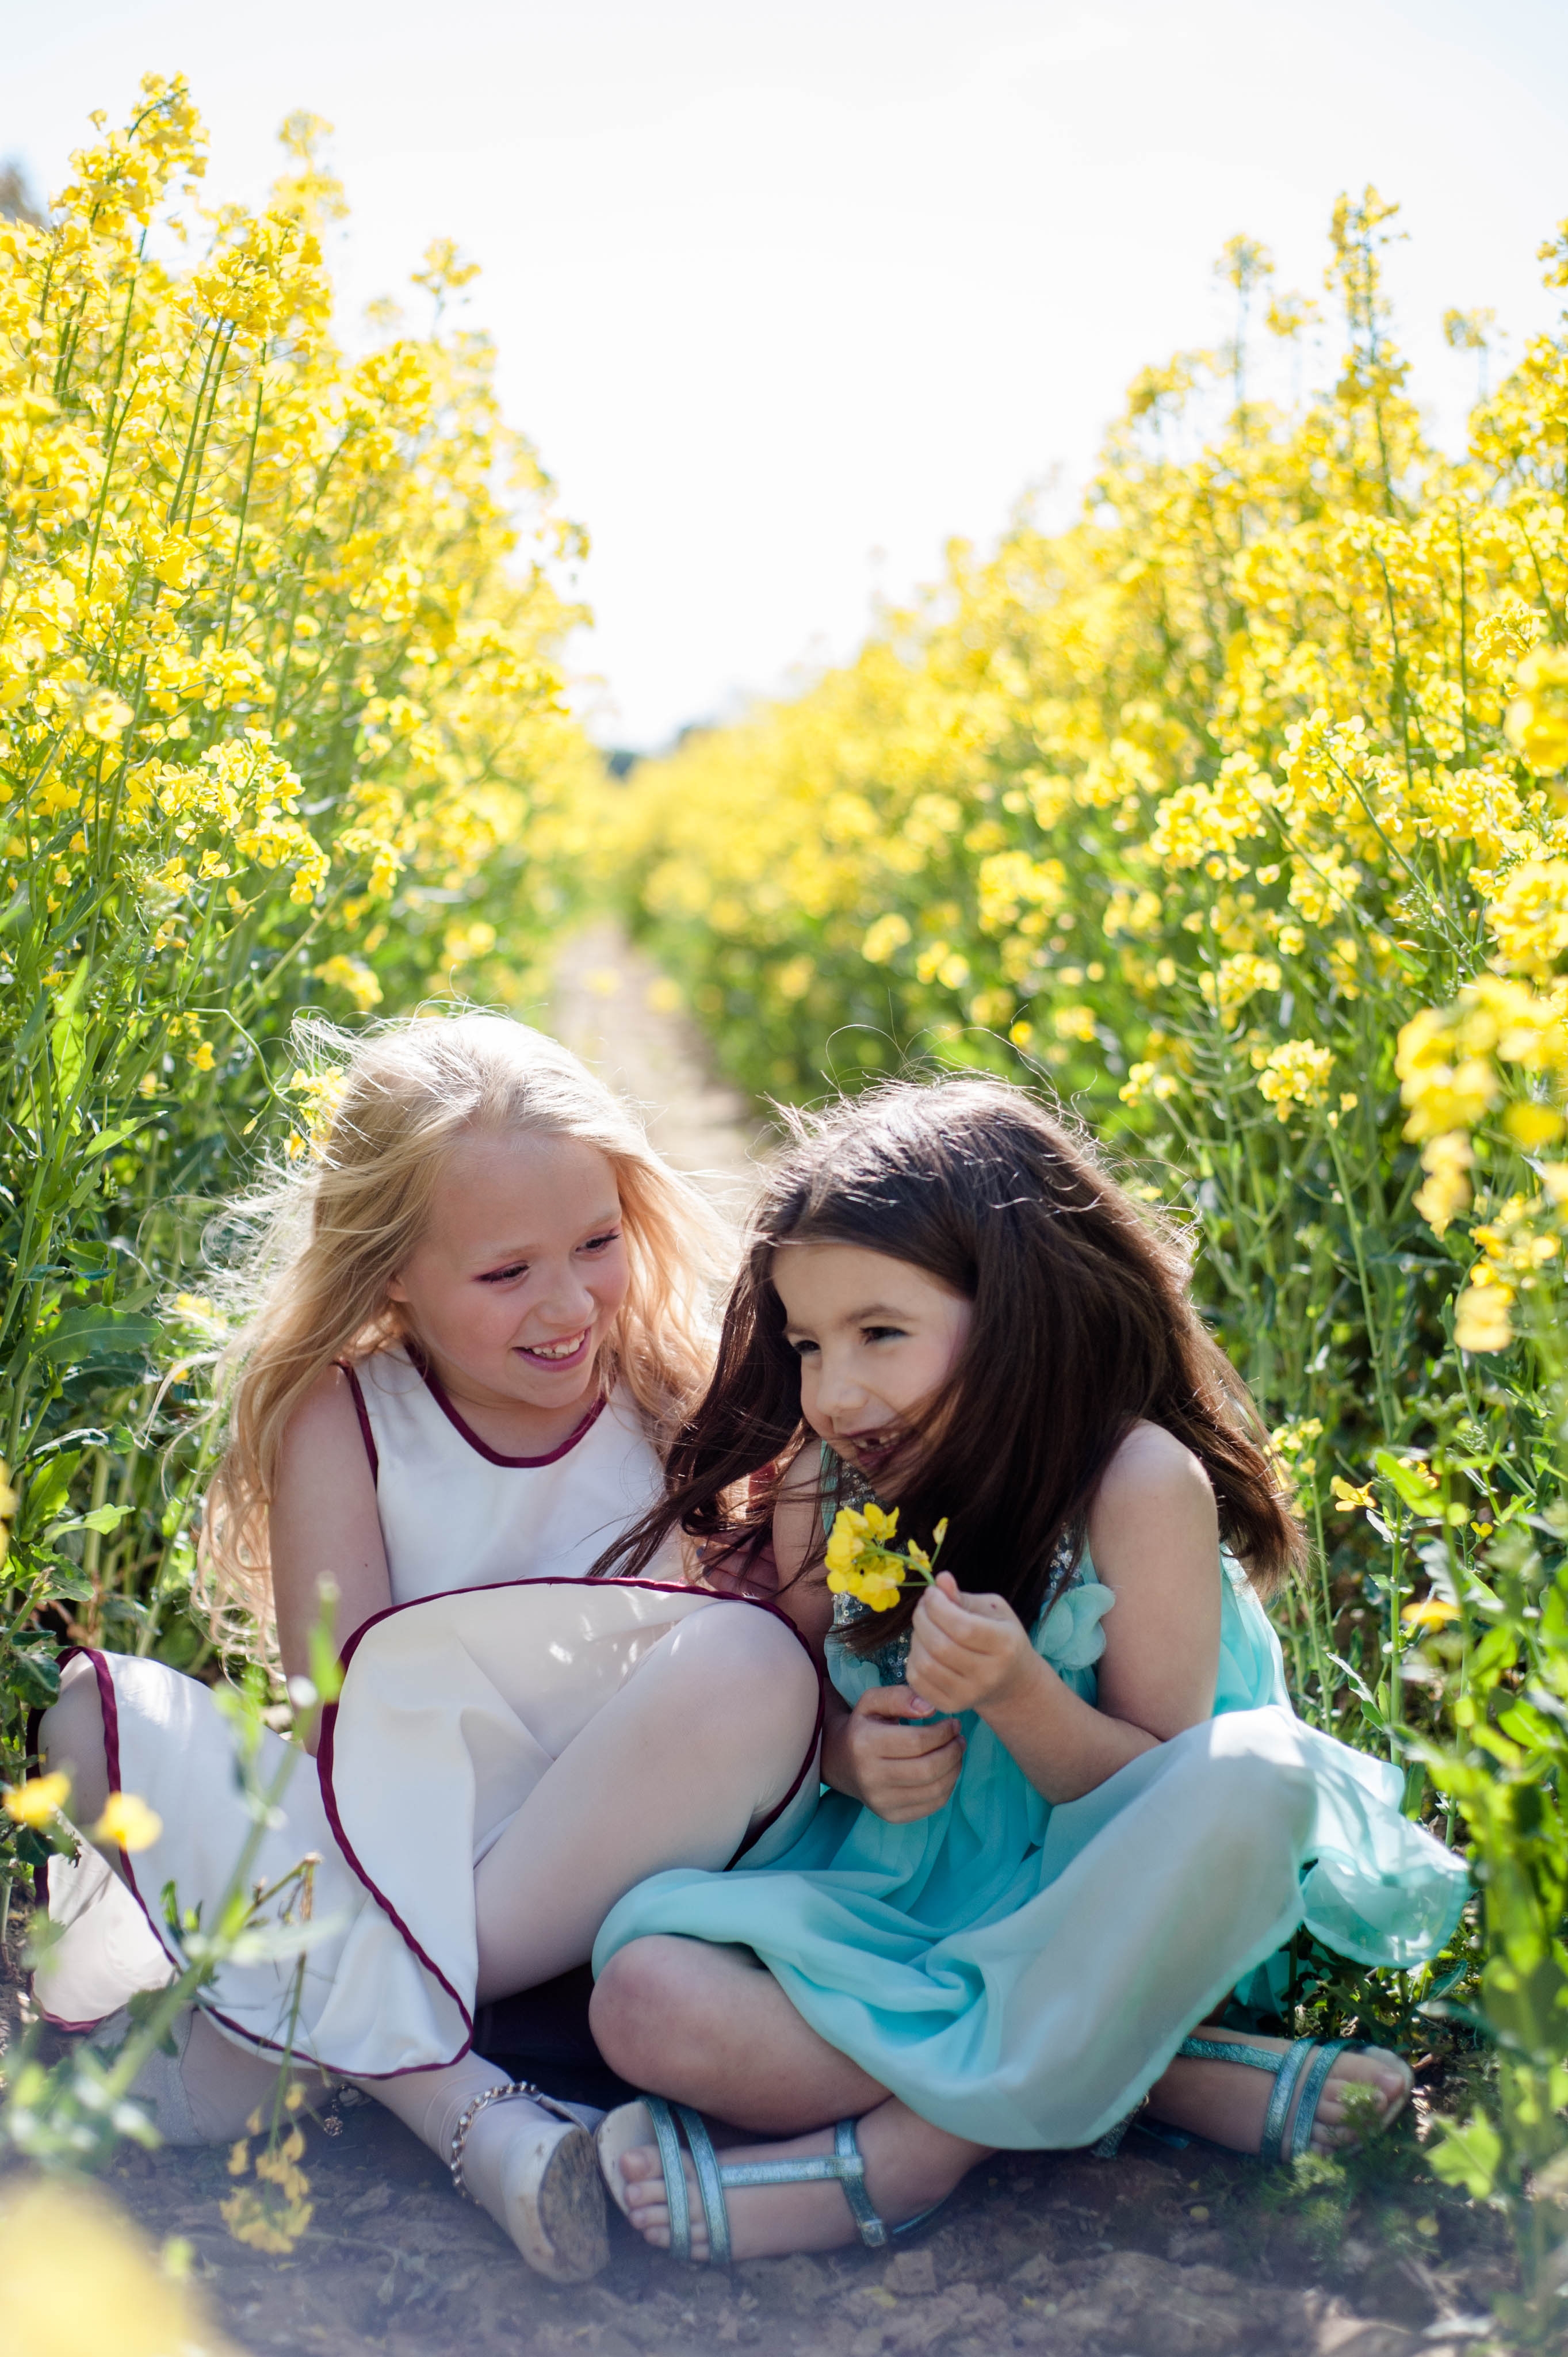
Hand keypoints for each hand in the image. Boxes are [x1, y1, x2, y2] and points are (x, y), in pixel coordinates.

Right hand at [820, 1684, 964, 1822]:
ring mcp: (880, 1801)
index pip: (917, 1742)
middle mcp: (870, 1777)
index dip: (943, 1732)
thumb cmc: (863, 1727)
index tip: (954, 1724)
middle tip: (959, 1739)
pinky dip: (948, 1787)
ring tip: (956, 1753)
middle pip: (928, 1769)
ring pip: (934, 1790)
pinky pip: (932, 1805)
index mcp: (865, 1744)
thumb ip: (900, 1696)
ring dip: (955, 1769)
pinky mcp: (891, 1816)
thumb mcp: (872, 1701)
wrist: (840, 1762)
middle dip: (953, 1752)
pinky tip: (947, 1772)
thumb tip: (930, 1707)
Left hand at [905, 1573, 1038, 1717]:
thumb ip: (964, 1597)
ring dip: (916, 1637)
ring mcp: (969, 1695)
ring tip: (925, 1626)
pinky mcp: (950, 1705)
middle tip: (924, 1606)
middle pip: (940, 1646)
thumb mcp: (993, 1611)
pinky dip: (913, 1658)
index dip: (938, 1606)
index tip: (932, 1593)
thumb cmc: (1001, 1637)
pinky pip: (917, 1680)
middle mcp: (988, 1675)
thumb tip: (941, 1579)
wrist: (1011, 1682)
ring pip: (925, 1664)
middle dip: (922, 1618)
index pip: (963, 1627)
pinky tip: (924, 1647)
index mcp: (1005, 1646)